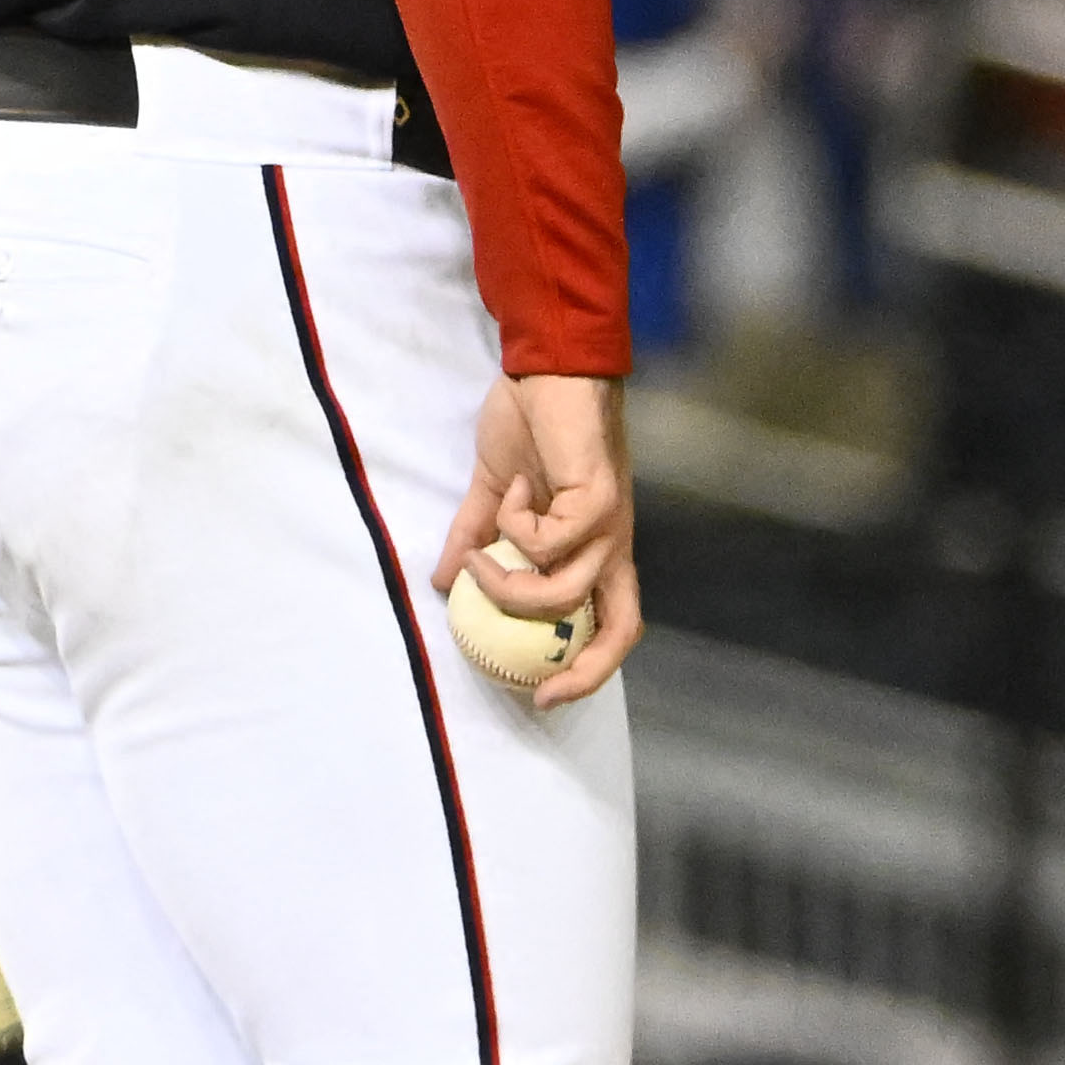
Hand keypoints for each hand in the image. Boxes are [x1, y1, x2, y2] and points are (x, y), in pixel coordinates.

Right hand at [439, 372, 637, 706]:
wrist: (546, 367)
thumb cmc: (531, 423)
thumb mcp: (493, 492)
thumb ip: (475, 536)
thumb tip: (443, 583)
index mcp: (597, 549)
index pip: (614, 625)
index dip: (588, 671)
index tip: (541, 696)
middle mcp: (613, 544)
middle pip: (622, 628)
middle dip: (582, 670)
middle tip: (533, 684)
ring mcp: (611, 521)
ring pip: (565, 590)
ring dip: (509, 583)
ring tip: (479, 556)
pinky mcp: (600, 495)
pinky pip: (550, 540)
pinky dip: (516, 525)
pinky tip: (513, 489)